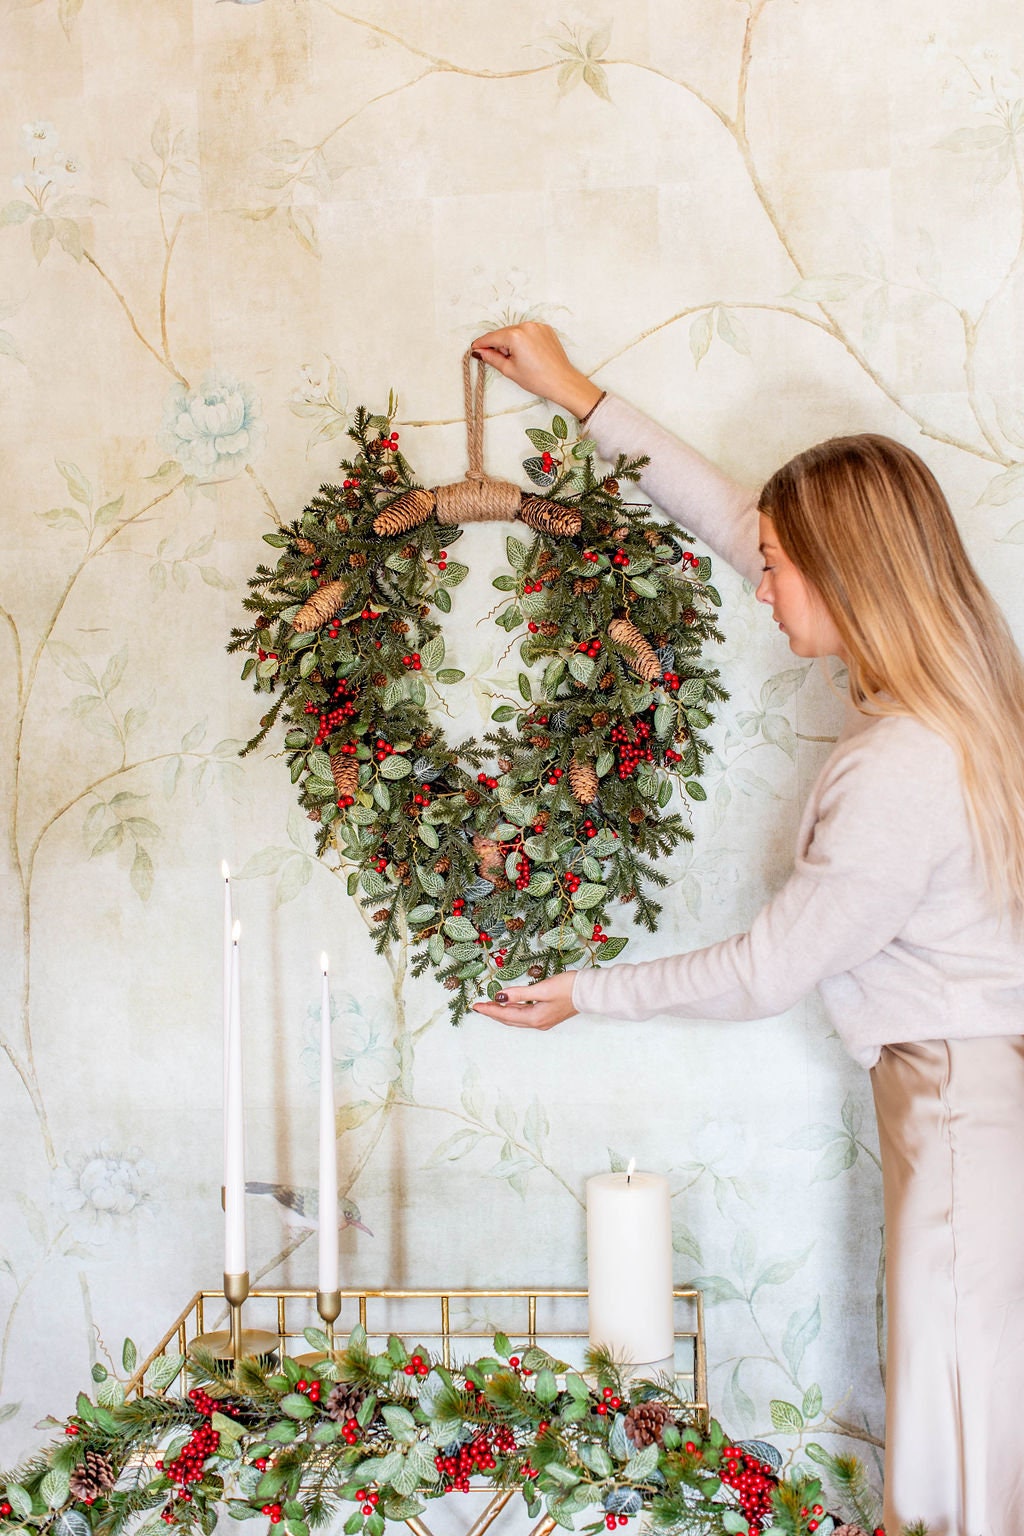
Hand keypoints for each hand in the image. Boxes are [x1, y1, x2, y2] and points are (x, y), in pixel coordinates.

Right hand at [470, 321, 602, 420]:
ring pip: (515, 331)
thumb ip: (492, 358)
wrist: (562, 381)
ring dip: (511, 341)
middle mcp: (526, 326)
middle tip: (499, 360)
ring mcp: (537, 326)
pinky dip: (523, 339)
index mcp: (515, 335)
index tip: (474, 348)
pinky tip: (527, 354)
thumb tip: (479, 352)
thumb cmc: (537, 379)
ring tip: (517, 359)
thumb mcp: (510, 370)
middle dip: (498, 344)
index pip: (492, 337)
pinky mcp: (546, 329)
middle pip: (503, 333)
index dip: (481, 344)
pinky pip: (528, 331)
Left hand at [471, 971, 577, 1030]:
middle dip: (493, 1013)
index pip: (505, 1014)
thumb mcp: (542, 989)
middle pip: (509, 1019)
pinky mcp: (548, 1016)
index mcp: (534, 1018)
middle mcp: (538, 1023)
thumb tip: (499, 997)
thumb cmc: (568, 988)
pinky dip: (514, 1012)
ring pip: (517, 1019)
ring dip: (503, 1013)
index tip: (475, 1006)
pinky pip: (525, 1016)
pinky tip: (511, 1006)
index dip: (490, 1010)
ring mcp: (544, 1021)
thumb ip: (519, 994)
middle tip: (479, 1007)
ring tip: (491, 1006)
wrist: (590, 992)